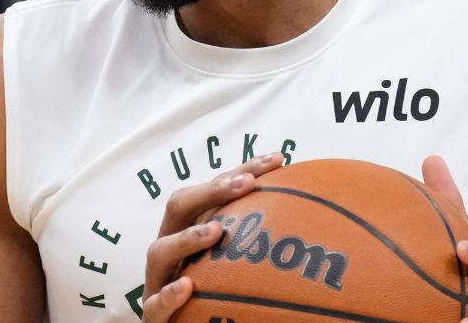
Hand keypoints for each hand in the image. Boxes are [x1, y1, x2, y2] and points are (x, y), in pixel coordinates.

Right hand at [140, 152, 285, 321]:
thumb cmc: (215, 288)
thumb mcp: (235, 258)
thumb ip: (260, 237)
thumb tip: (314, 215)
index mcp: (190, 227)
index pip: (213, 189)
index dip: (243, 170)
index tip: (277, 160)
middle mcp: (171, 247)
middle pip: (179, 206)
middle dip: (211, 190)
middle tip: (246, 183)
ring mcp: (158, 279)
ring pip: (159, 252)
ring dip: (187, 238)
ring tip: (215, 232)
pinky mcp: (153, 313)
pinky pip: (154, 304)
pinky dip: (169, 294)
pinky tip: (187, 286)